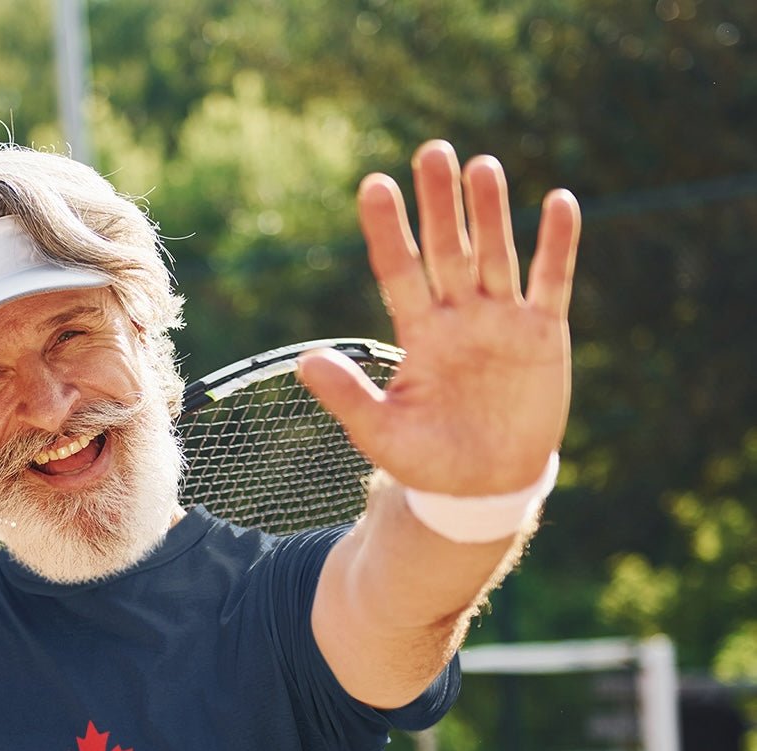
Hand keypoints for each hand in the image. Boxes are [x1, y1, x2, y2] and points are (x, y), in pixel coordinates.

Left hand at [299, 139, 581, 494]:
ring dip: (491, 213)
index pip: (399, 271)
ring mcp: (501, 322)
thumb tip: (303, 361)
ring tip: (481, 166)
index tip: (373, 185)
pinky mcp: (543, 334)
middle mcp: (458, 318)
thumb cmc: (427, 462)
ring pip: (495, 255)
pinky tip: (559, 202)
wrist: (482, 489)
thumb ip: (348, 395)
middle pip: (447, 249)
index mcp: (418, 335)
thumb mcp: (380, 433)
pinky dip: (557, 245)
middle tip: (432, 150)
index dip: (388, 230)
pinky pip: (552, 282)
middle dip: (440, 203)